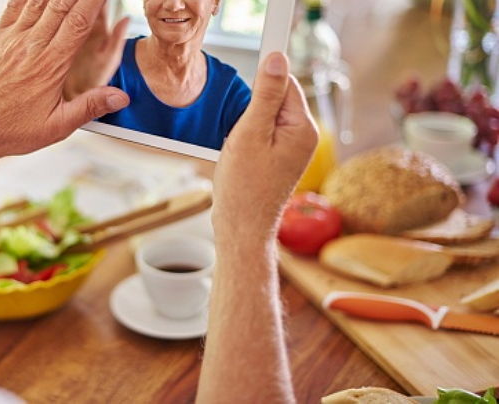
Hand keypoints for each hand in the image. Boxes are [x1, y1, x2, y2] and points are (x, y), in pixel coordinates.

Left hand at [0, 0, 130, 160]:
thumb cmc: (14, 128)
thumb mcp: (58, 125)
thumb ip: (90, 107)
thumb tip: (120, 97)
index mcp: (51, 65)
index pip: (79, 22)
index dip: (95, 1)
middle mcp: (32, 45)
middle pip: (62, 4)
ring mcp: (13, 38)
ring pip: (39, 0)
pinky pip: (15, 4)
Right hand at [212, 53, 317, 246]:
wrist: (241, 229)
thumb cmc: (244, 189)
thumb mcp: (250, 134)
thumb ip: (265, 95)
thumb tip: (277, 58)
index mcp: (303, 128)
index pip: (285, 83)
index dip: (263, 81)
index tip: (248, 84)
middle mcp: (303, 137)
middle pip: (275, 99)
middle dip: (250, 109)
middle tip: (239, 135)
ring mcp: (292, 149)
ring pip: (265, 117)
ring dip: (245, 126)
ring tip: (238, 152)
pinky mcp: (279, 159)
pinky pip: (261, 134)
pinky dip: (245, 139)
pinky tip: (239, 158)